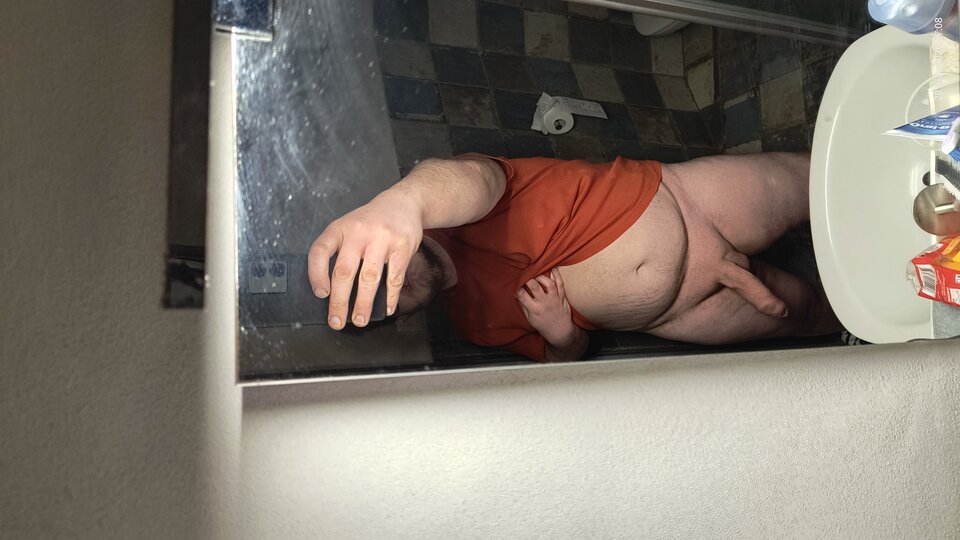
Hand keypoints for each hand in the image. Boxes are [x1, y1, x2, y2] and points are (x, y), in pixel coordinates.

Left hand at [307, 190, 422, 328]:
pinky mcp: (402, 246)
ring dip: (363, 303)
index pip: (320, 252)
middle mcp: (358, 232)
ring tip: (360, 320)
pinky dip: (390, 297)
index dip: (316, 275)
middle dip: (339, 302)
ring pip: (368, 278)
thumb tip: (332, 291)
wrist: (403, 202)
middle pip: (344, 272)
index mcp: (339, 228)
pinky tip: (386, 308)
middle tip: (337, 321)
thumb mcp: (348, 228)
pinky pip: (394, 277)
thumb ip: (339, 252)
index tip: (320, 294)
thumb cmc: (371, 221)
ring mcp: (381, 239)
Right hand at [516, 268, 576, 345]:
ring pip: (549, 284)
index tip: (516, 286)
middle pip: (535, 287)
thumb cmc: (543, 325)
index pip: (523, 296)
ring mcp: (554, 299)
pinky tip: (552, 269)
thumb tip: (517, 293)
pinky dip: (557, 275)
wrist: (560, 331)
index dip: (518, 289)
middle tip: (525, 276)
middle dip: (528, 279)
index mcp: (535, 310)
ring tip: (536, 275)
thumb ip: (524, 306)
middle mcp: (545, 303)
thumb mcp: (530, 318)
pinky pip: (560, 284)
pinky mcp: (562, 297)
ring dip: (541, 277)